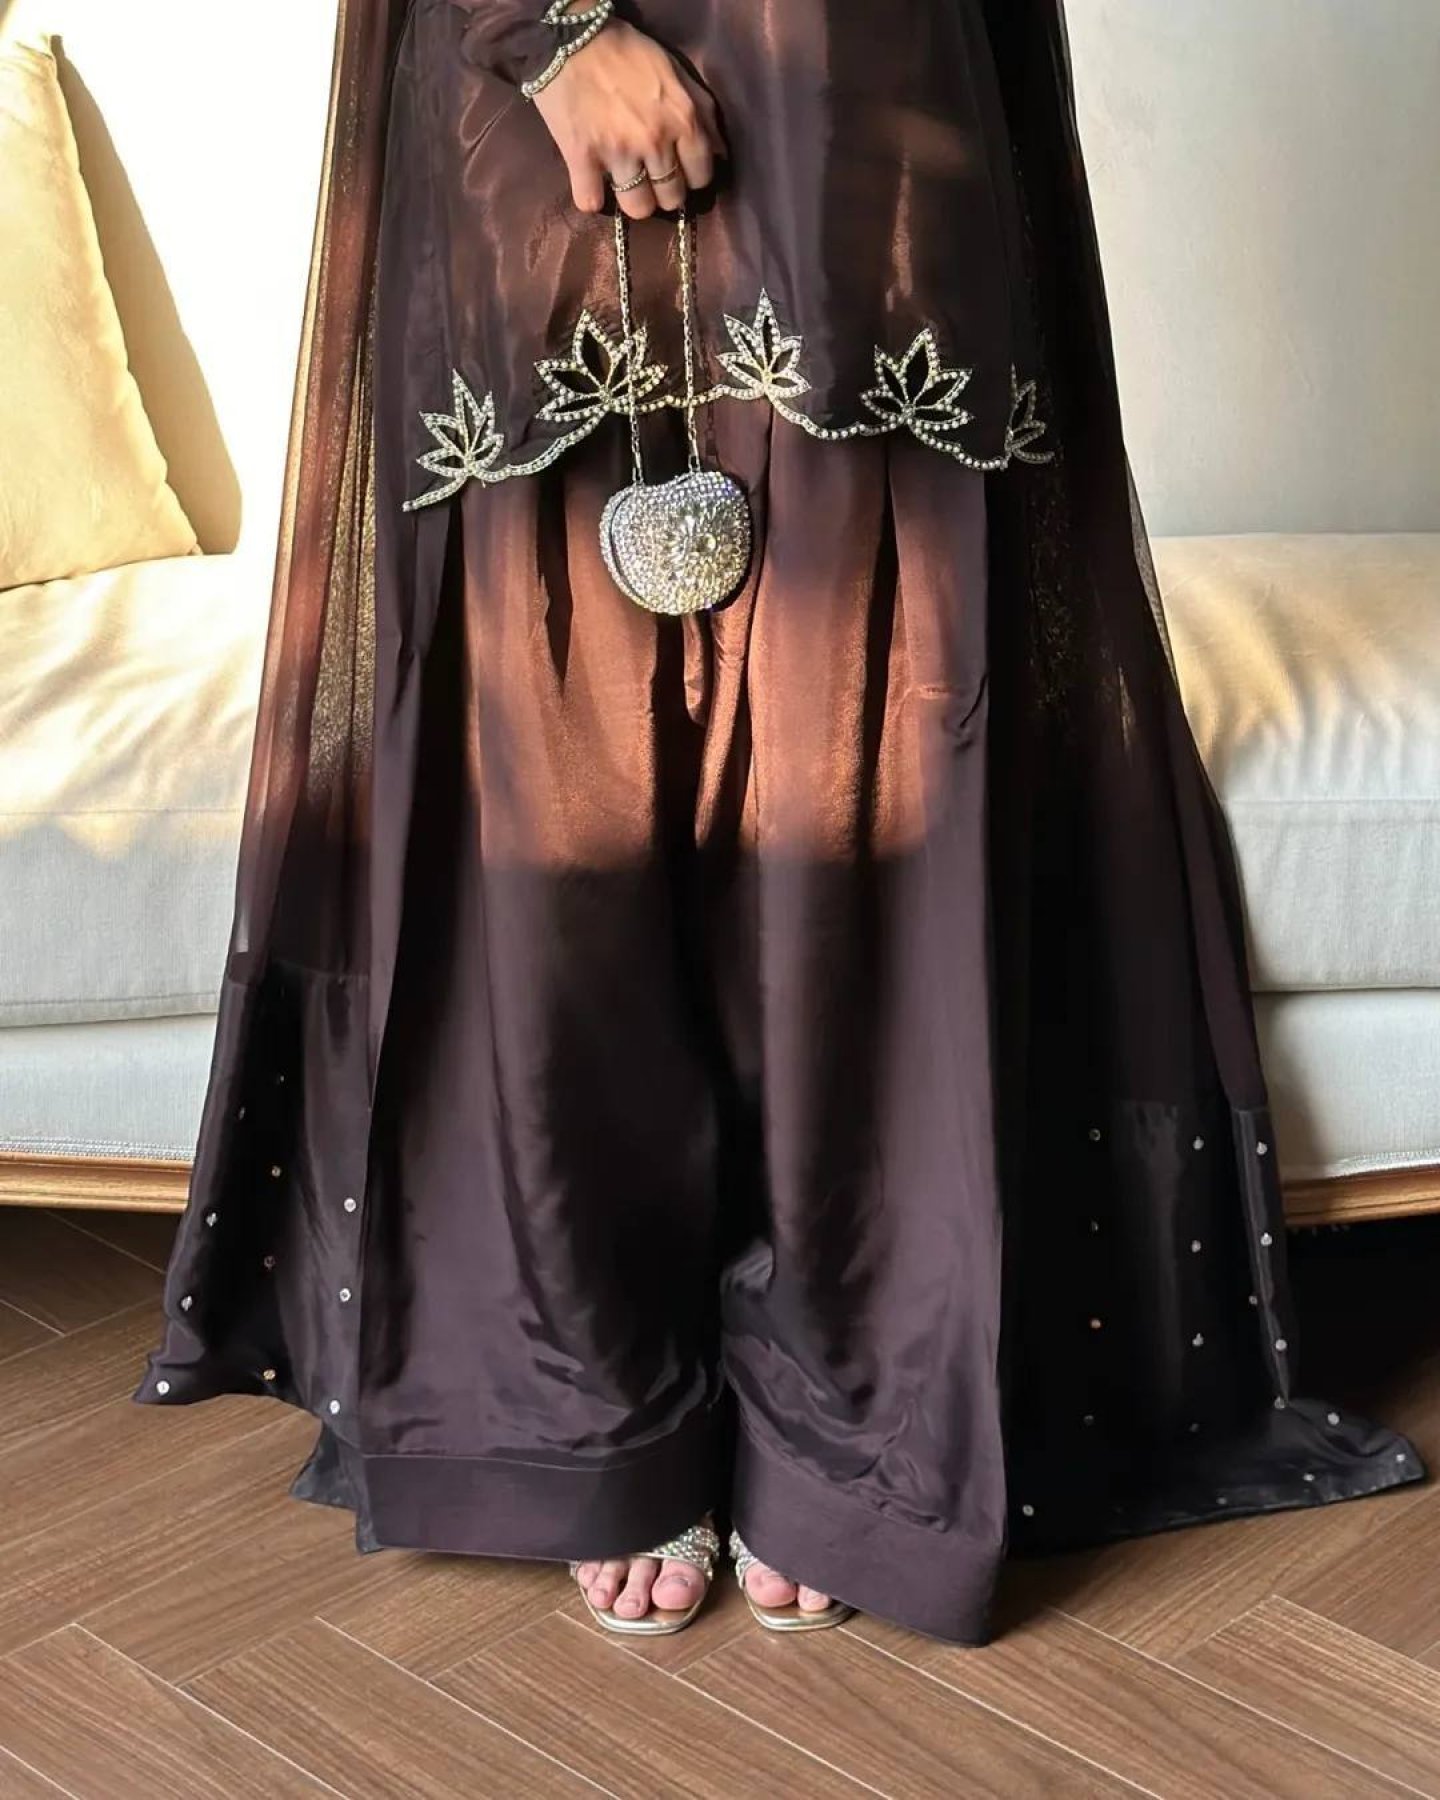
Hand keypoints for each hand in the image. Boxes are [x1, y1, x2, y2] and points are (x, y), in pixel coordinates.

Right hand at [533, 18, 725, 218]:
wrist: (572, 38)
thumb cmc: (627, 53)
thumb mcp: (676, 73)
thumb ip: (703, 112)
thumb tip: (721, 153)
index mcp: (682, 120)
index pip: (701, 177)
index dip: (691, 177)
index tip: (678, 170)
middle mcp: (654, 141)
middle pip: (671, 199)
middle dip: (663, 191)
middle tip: (651, 176)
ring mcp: (617, 152)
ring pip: (637, 208)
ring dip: (633, 200)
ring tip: (625, 182)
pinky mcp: (581, 157)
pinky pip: (590, 203)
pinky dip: (591, 198)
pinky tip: (592, 183)